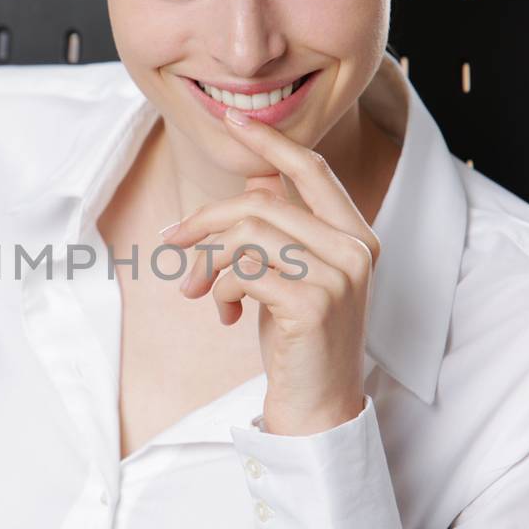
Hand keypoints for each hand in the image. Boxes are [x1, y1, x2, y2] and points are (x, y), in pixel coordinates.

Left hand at [164, 109, 380, 435]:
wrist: (317, 407)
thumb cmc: (297, 340)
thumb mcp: (290, 275)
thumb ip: (282, 227)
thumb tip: (257, 176)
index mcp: (356, 235)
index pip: (312, 169)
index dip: (271, 141)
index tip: (234, 121)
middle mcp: (355, 249)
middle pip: (261, 202)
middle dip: (205, 220)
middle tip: (173, 244)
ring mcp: (339, 275)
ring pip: (246, 233)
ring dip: (207, 261)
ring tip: (199, 292)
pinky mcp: (313, 303)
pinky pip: (242, 272)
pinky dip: (220, 289)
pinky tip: (223, 314)